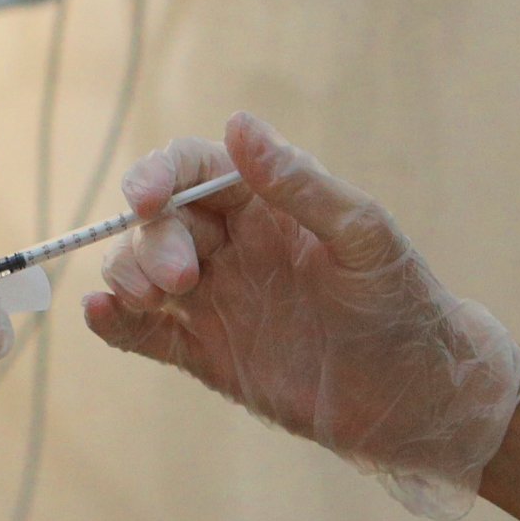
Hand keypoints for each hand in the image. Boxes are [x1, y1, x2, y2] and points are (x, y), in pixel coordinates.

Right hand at [84, 112, 519, 518]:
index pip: (192, 169)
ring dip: (129, 275)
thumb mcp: (362, 236)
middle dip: (153, 242)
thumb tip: (239, 124)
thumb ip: (299, 185)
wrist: (419, 396)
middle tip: (181, 279)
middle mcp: (231, 246)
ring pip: (142, 272)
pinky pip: (148, 333)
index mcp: (266, 205)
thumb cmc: (402, 303)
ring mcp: (216, 300)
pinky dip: (115, 323)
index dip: (158, 175)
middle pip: (159, 223)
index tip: (145, 199)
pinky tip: (101, 314)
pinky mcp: (207, 354)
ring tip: (148, 299)